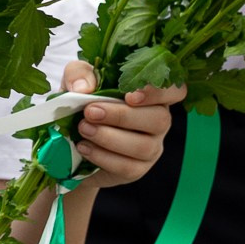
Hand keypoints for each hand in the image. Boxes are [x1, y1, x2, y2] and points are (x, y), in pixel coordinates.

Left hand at [61, 62, 183, 186]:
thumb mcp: (76, 81)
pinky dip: (102, 157)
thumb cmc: (82, 104)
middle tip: (90, 112)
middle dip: (122, 116)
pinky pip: (127, 167)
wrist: (68, 140)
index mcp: (153, 96)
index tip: (129, 95)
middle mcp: (158, 121)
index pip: (176, 90)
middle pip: (159, 119)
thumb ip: (79, 74)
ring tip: (83, 129)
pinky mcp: (137, 169)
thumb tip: (85, 87)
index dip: (158, 92)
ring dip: (109, 137)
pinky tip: (84, 147)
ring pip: (144, 146)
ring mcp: (152, 147)